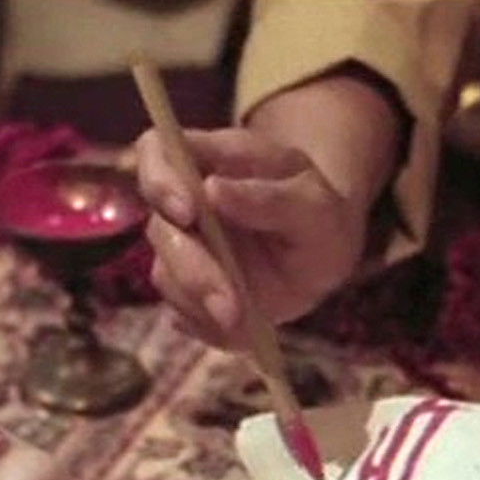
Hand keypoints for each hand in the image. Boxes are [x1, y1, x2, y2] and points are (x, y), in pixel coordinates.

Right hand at [134, 126, 367, 346]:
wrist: (323, 256)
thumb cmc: (318, 215)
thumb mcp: (313, 205)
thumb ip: (269, 197)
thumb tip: (213, 189)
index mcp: (209, 160)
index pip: (156, 151)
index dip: (160, 180)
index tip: (188, 214)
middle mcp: (183, 202)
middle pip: (160, 227)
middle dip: (193, 270)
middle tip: (230, 304)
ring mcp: (182, 247)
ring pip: (166, 274)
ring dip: (200, 303)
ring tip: (243, 321)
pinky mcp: (187, 288)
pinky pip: (183, 310)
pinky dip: (209, 325)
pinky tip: (244, 328)